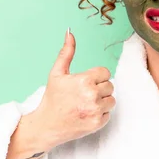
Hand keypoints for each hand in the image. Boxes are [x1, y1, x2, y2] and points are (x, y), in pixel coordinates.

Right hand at [32, 29, 115, 149]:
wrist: (47, 125)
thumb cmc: (52, 98)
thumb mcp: (57, 73)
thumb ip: (66, 52)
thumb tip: (70, 32)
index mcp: (84, 80)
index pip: (105, 73)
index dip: (95, 77)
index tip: (85, 83)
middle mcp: (92, 95)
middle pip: (110, 86)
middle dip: (99, 88)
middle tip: (83, 94)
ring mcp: (95, 110)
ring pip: (111, 100)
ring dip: (102, 101)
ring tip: (86, 103)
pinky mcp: (97, 123)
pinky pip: (108, 114)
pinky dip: (100, 114)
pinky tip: (86, 113)